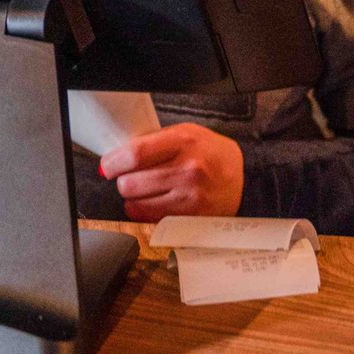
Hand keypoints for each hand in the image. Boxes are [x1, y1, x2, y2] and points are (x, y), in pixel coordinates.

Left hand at [98, 123, 243, 220]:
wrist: (246, 178)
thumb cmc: (212, 154)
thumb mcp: (188, 134)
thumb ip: (154, 142)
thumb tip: (117, 156)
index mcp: (184, 141)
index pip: (135, 154)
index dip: (113, 162)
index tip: (108, 166)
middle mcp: (187, 169)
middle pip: (130, 183)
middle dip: (123, 182)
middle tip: (129, 178)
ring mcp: (189, 197)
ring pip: (136, 205)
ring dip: (133, 199)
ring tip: (145, 191)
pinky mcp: (190, 218)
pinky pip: (150, 220)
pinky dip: (146, 213)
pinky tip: (155, 204)